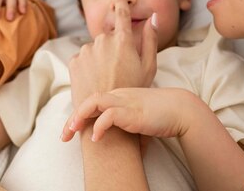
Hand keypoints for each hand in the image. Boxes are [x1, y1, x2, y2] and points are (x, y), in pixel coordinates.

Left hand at [62, 87, 196, 142]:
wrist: (180, 109)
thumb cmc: (161, 114)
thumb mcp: (138, 115)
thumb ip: (127, 124)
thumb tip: (128, 148)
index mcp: (118, 94)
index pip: (91, 100)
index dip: (77, 114)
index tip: (69, 131)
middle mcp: (118, 95)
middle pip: (87, 100)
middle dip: (72, 118)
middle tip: (64, 135)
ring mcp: (124, 101)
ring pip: (94, 102)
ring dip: (79, 117)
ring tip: (72, 132)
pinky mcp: (131, 111)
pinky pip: (109, 115)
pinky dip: (99, 126)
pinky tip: (96, 138)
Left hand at [68, 0, 157, 108]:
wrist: (106, 113)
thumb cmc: (133, 91)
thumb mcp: (148, 67)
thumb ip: (150, 39)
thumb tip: (152, 17)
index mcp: (123, 40)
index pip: (121, 12)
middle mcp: (103, 41)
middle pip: (108, 37)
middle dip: (112, 48)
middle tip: (119, 70)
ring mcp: (86, 51)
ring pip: (95, 48)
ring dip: (99, 58)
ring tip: (107, 78)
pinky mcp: (74, 61)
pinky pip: (82, 58)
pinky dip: (88, 66)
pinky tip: (95, 81)